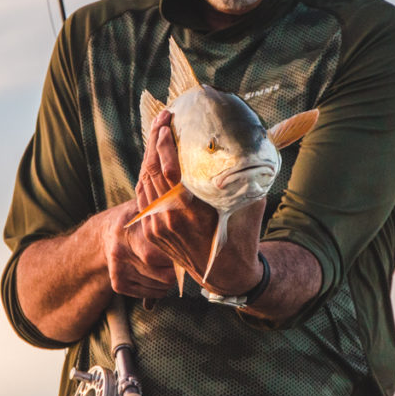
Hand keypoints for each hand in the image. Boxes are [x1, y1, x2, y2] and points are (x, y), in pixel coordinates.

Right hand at [103, 201, 177, 297]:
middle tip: (183, 257)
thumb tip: (183, 201)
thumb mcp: (146, 207)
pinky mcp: (119, 285)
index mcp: (128, 232)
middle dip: (179, 269)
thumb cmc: (134, 217)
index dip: (179, 255)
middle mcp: (121, 254)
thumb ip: (163, 208)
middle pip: (164, 276)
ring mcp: (119, 271)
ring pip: (160, 287)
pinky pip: (152, 293)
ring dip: (171, 278)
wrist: (106, 232)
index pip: (158, 254)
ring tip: (169, 263)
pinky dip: (161, 287)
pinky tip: (159, 272)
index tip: (188, 249)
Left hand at [133, 110, 262, 295]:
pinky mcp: (152, 231)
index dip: (164, 144)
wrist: (228, 274)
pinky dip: (148, 176)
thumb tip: (250, 144)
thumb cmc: (243, 236)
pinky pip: (144, 197)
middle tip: (162, 121)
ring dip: (149, 156)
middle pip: (151, 171)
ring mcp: (158, 226)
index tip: (167, 125)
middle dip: (154, 141)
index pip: (168, 171)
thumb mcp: (251, 204)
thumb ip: (245, 176)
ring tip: (158, 135)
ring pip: (144, 183)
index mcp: (193, 211)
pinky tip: (155, 161)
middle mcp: (170, 218)